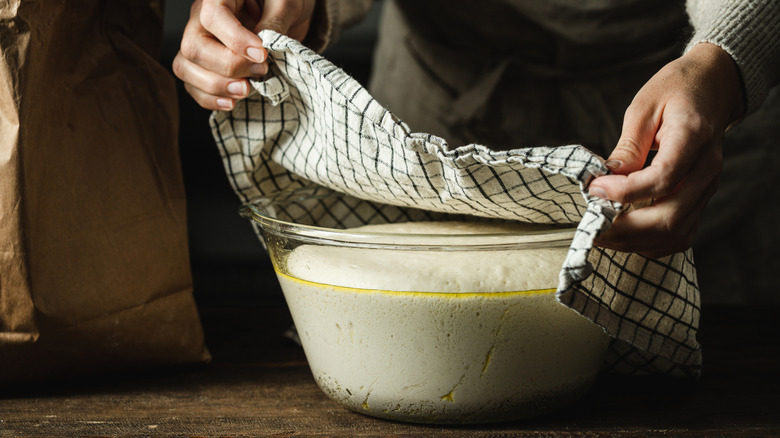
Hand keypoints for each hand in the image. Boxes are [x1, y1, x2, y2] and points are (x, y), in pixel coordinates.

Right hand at [172, 0, 315, 110]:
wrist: (285, 14)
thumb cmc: (283, 3)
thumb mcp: (286, 3)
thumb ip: (275, 22)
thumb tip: (261, 46)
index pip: (213, 16)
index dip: (234, 39)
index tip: (261, 55)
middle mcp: (201, 18)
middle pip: (194, 46)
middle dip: (227, 67)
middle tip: (260, 72)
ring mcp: (199, 41)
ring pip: (185, 67)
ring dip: (215, 86)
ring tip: (246, 90)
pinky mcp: (203, 64)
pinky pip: (192, 84)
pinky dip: (209, 99)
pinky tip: (232, 102)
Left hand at [588, 43, 744, 257]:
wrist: (712, 88)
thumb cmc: (675, 91)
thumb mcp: (644, 107)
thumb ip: (628, 146)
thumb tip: (607, 178)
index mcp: (694, 138)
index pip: (662, 178)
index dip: (625, 191)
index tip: (594, 189)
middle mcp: (707, 169)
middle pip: (670, 217)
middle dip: (625, 228)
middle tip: (592, 224)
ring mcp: (708, 187)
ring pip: (676, 233)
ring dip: (635, 241)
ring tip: (603, 233)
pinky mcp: (701, 198)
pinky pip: (681, 234)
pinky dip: (651, 242)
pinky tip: (626, 234)